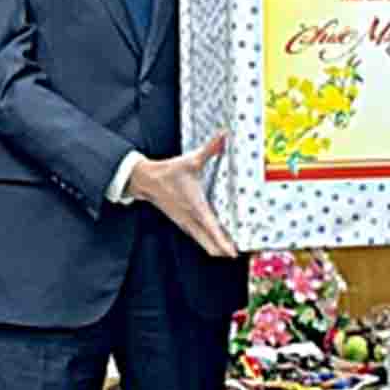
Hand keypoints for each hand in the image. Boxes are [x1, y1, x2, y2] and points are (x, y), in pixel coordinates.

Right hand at [125, 132, 237, 259]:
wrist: (146, 181)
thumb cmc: (168, 172)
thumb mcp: (191, 160)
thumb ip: (210, 149)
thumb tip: (223, 136)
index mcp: (196, 207)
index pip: (212, 230)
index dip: (224, 243)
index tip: (234, 252)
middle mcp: (191, 219)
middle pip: (210, 245)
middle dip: (225, 251)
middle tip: (242, 254)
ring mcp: (186, 224)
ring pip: (204, 244)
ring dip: (218, 249)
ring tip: (234, 251)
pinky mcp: (183, 223)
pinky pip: (199, 239)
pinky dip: (209, 243)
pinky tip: (219, 242)